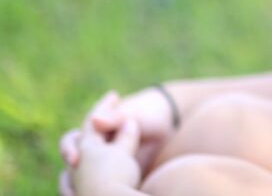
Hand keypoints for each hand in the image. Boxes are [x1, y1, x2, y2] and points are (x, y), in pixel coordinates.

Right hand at [59, 88, 176, 195]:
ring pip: (81, 182)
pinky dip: (95, 192)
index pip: (71, 141)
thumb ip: (114, 118)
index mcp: (93, 131)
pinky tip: (95, 195)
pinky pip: (100, 189)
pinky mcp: (118, 178)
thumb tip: (93, 120)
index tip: (75, 160)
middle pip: (72, 167)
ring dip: (78, 189)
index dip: (68, 150)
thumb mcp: (133, 114)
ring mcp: (105, 164)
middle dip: (69, 179)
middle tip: (76, 188)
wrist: (172, 124)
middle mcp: (94, 148)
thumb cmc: (150, 114)